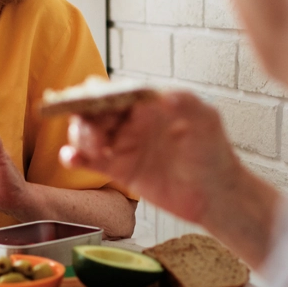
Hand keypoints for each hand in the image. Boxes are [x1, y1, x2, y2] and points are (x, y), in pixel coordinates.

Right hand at [59, 91, 241, 226]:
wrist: (216, 195)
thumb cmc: (214, 153)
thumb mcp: (206, 121)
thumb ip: (186, 103)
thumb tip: (163, 95)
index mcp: (147, 104)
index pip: (114, 90)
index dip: (97, 93)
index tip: (91, 102)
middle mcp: (132, 121)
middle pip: (93, 110)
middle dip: (84, 115)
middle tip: (95, 133)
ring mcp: (124, 145)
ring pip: (87, 133)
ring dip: (79, 136)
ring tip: (95, 149)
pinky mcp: (120, 171)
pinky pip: (90, 161)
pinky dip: (73, 157)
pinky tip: (71, 158)